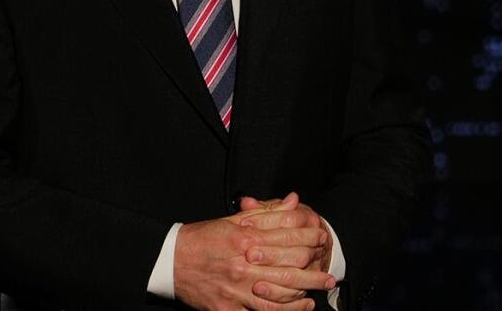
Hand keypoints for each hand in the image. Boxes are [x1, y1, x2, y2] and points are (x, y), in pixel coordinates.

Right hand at [174, 200, 333, 310]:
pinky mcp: (228, 308)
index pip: (286, 235)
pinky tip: (301, 307)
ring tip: (322, 289)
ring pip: (280, 293)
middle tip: (331, 272)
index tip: (322, 237)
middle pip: (288, 266)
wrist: (170, 259)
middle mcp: (244, 262)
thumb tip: (293, 201)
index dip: (308, 236)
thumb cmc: (203, 238)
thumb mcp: (233, 219)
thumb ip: (266, 213)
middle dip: (314, 268)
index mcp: (245, 237)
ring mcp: (236, 288)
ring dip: (305, 291)